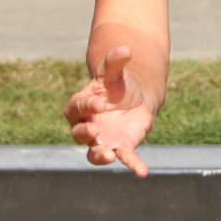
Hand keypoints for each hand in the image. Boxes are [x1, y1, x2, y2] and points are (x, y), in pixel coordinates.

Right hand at [64, 46, 155, 175]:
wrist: (133, 98)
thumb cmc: (116, 85)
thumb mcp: (114, 72)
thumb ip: (115, 62)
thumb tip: (126, 48)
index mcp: (81, 106)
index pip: (77, 108)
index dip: (86, 107)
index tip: (99, 104)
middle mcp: (88, 126)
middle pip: (79, 134)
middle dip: (85, 133)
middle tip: (94, 130)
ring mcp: (103, 140)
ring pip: (95, 153)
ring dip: (100, 155)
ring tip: (108, 155)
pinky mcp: (122, 147)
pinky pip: (125, 158)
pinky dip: (133, 165)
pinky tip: (142, 172)